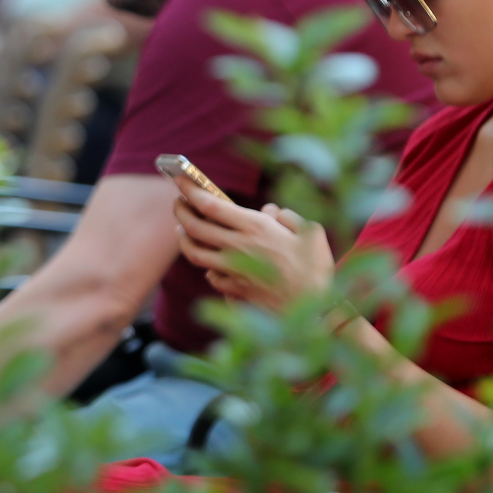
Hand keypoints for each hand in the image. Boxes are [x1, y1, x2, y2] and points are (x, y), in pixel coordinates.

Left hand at [170, 181, 332, 312]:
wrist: (314, 313)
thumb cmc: (316, 270)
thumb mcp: (311, 233)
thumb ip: (287, 217)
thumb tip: (270, 212)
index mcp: (255, 227)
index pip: (211, 205)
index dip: (190, 191)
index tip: (179, 180)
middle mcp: (238, 247)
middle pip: (195, 227)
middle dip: (181, 211)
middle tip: (177, 203)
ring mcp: (233, 271)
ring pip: (195, 253)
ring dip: (184, 239)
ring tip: (182, 230)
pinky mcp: (234, 290)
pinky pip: (212, 276)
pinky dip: (208, 268)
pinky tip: (210, 264)